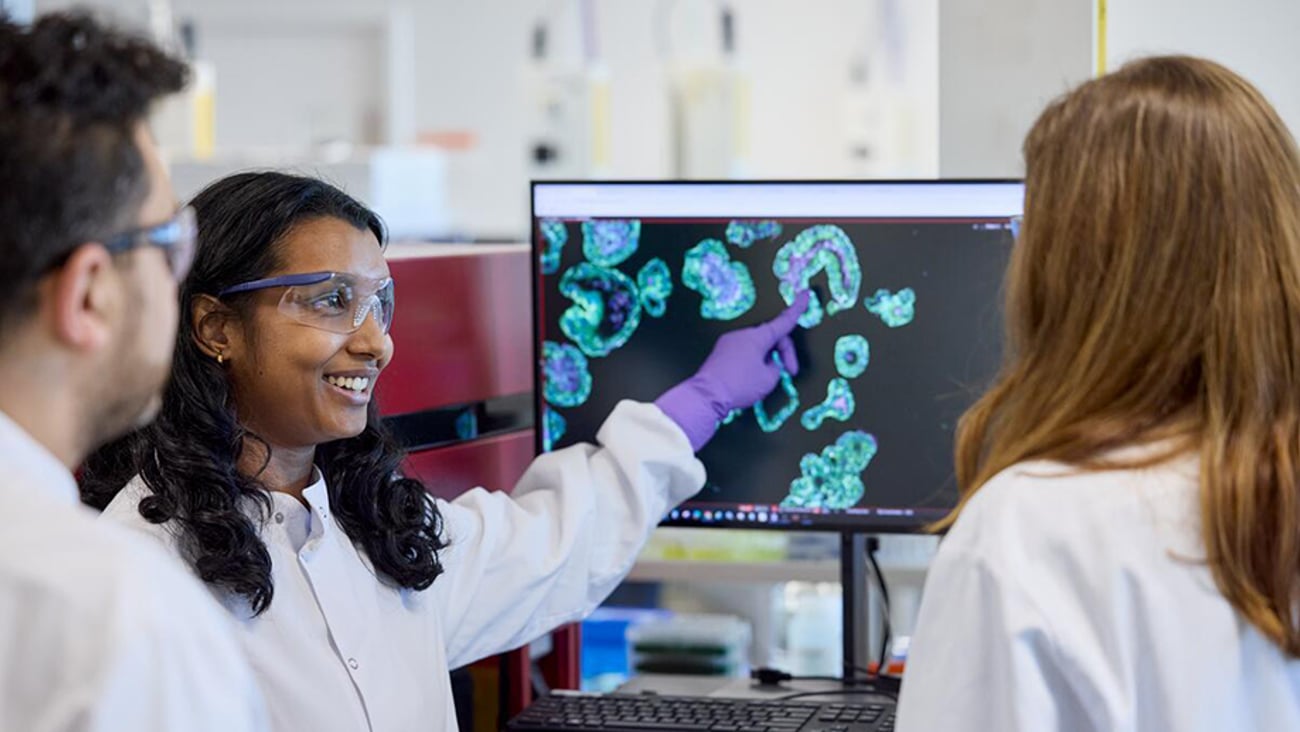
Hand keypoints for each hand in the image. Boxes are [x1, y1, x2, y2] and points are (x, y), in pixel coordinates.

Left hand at [655, 291, 809, 450]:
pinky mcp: (721, 351)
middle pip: (771, 337)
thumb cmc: (740, 386)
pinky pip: (743, 351)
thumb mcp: (769, 378)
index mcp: (758, 337)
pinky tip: (748, 378)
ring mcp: (729, 341)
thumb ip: (776, 366)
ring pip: (757, 345)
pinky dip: (751, 361)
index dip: (797, 309)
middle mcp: (743, 334)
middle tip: (789, 373)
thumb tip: (770, 363)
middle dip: (782, 354)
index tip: (805, 294)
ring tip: (763, 380)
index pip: (784, 321)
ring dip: (766, 359)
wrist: (707, 395)